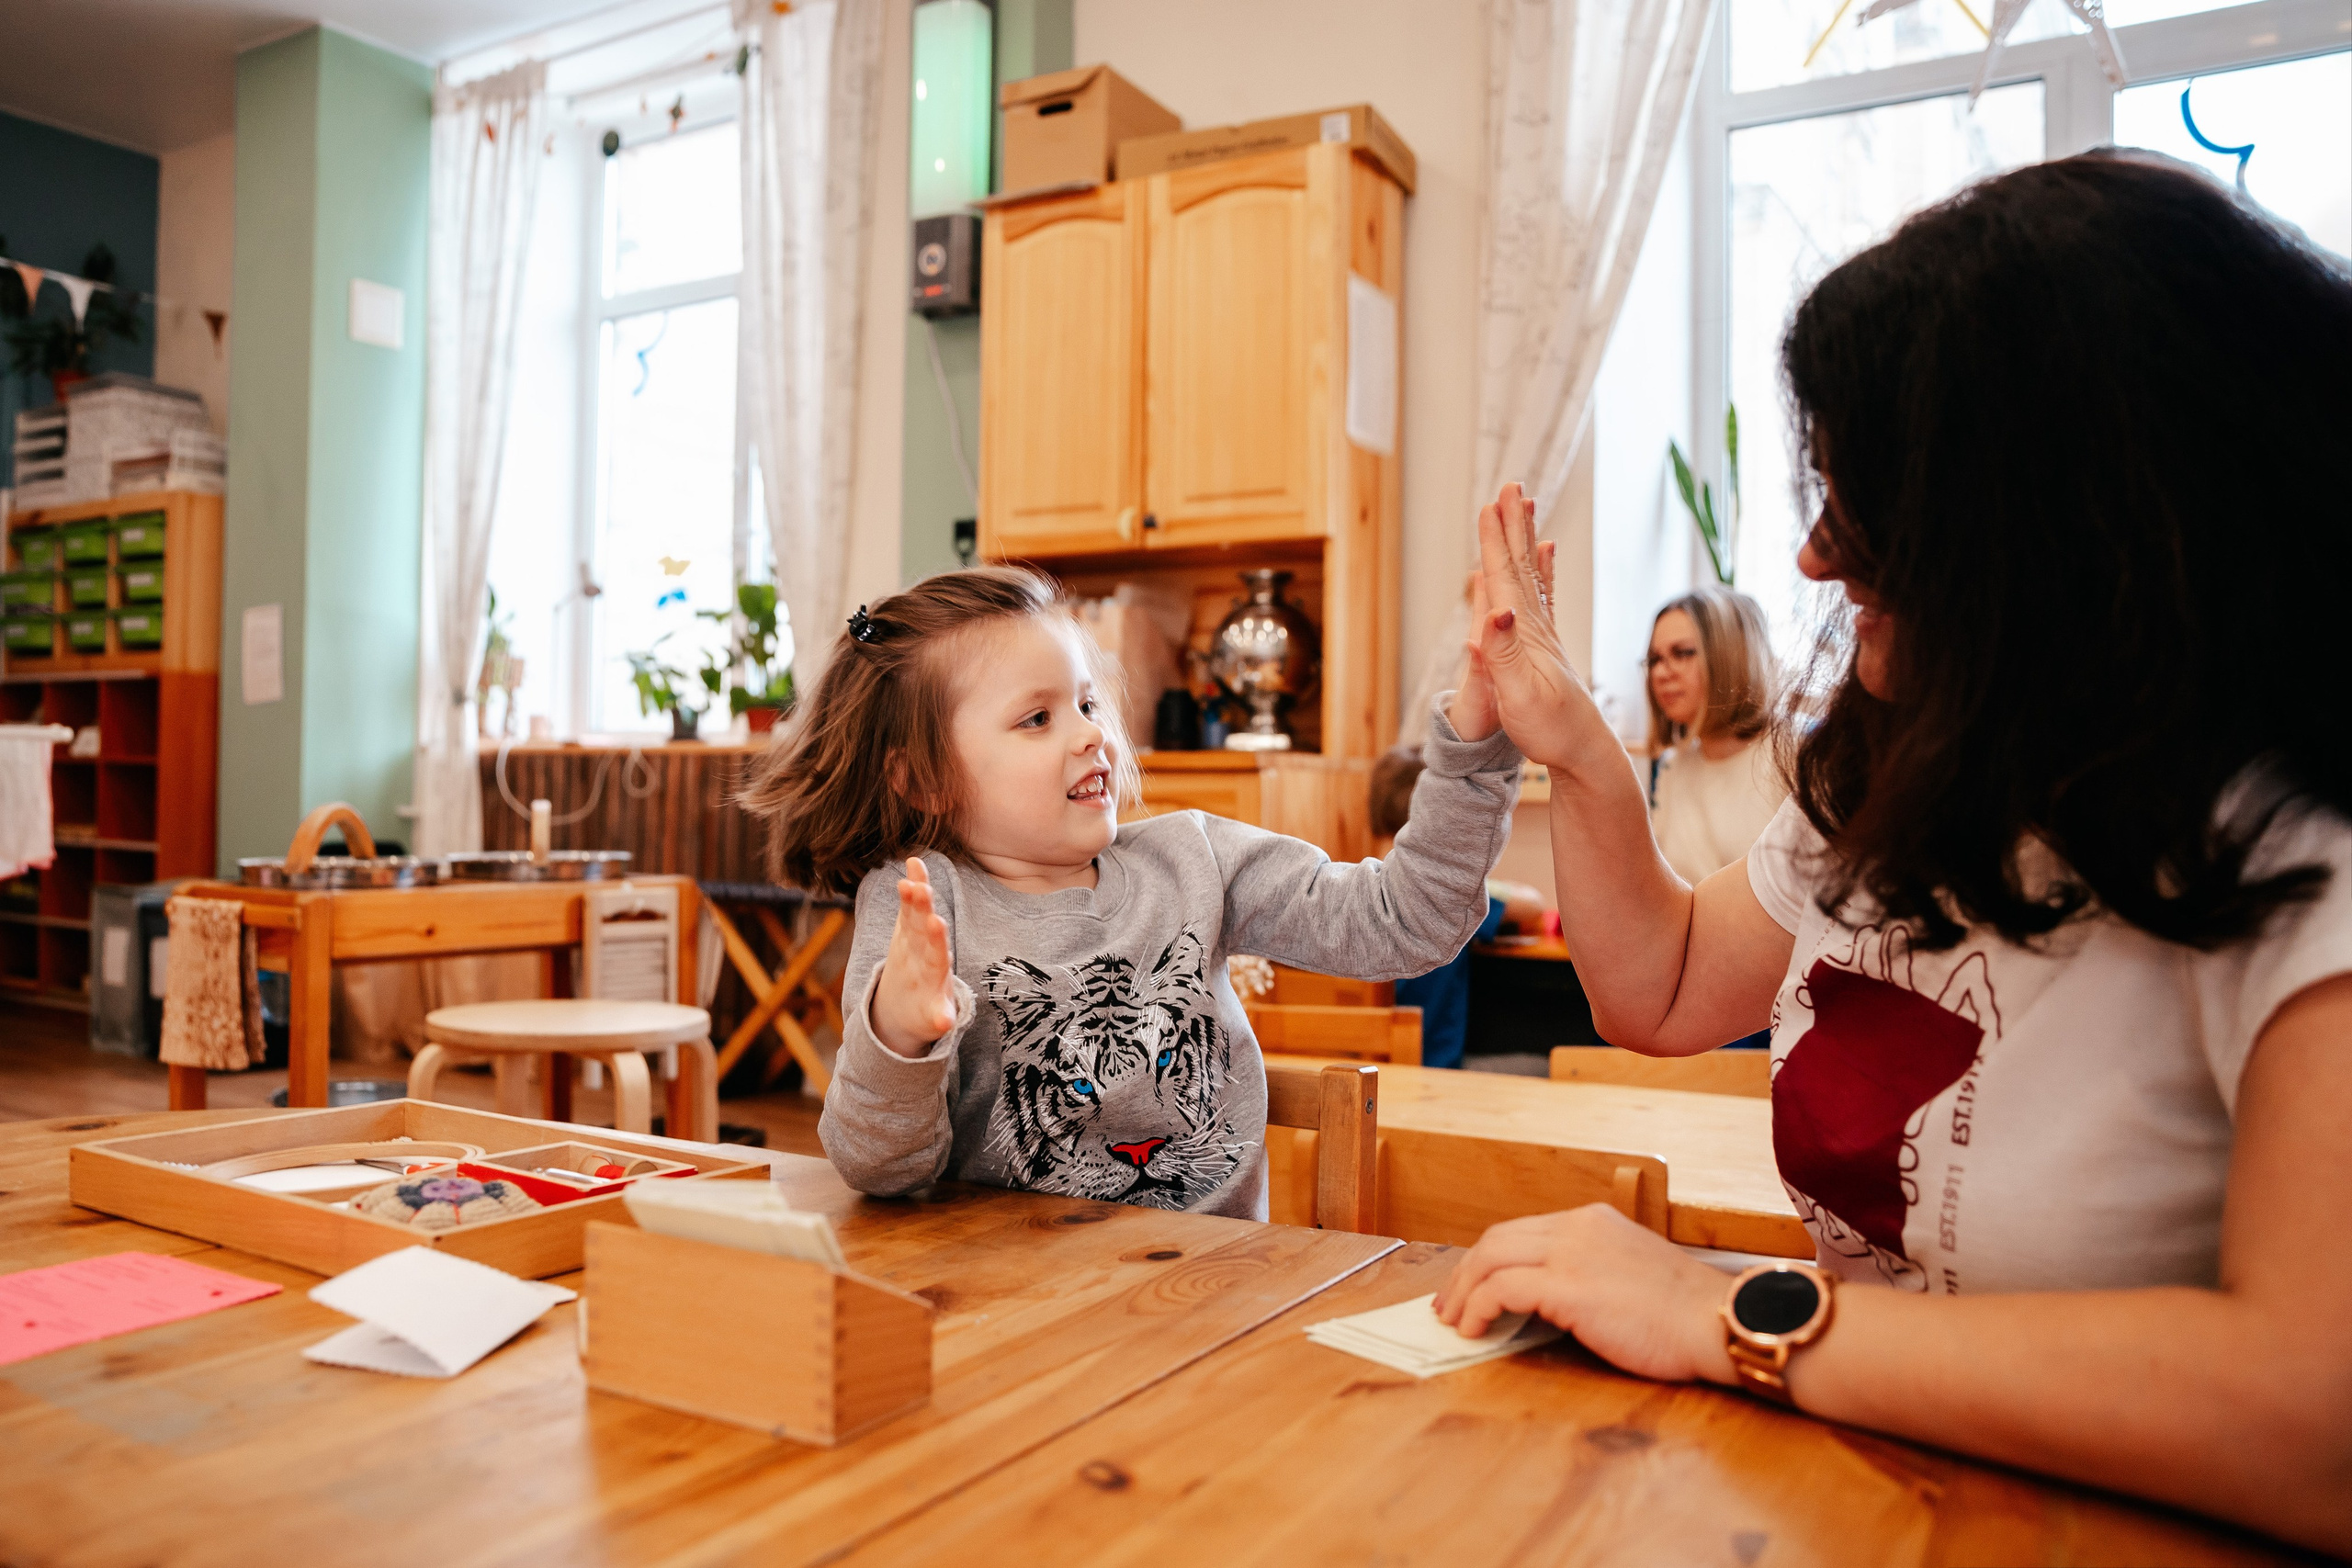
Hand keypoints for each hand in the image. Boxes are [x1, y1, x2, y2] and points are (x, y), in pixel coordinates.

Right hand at [870, 858, 958, 1057]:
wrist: (909, 1005)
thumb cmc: (925, 1009)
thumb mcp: (933, 1018)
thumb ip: (938, 1016)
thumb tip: (944, 1022)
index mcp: (936, 972)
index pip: (937, 953)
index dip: (936, 940)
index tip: (936, 923)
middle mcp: (928, 951)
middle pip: (926, 929)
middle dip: (924, 911)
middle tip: (923, 891)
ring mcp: (918, 938)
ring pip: (916, 915)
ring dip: (915, 898)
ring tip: (912, 879)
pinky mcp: (907, 928)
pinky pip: (908, 904)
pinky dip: (913, 884)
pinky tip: (914, 860)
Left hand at [1433, 1204, 1735, 1385]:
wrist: (1717, 1321)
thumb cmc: (1684, 1313)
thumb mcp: (1631, 1273)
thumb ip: (1591, 1272)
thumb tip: (1552, 1300)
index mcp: (1591, 1221)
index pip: (1520, 1231)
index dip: (1487, 1260)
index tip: (1471, 1287)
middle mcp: (1577, 1227)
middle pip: (1496, 1239)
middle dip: (1464, 1273)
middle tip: (1448, 1306)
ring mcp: (1571, 1253)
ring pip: (1490, 1258)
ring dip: (1463, 1292)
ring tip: (1454, 1321)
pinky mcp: (1567, 1286)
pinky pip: (1501, 1289)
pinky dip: (1478, 1308)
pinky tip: (1475, 1330)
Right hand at [1467, 482, 1620, 773]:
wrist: (1586, 753)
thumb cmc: (1551, 730)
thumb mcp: (1519, 695)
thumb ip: (1503, 653)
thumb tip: (1497, 610)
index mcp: (1525, 635)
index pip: (1507, 579)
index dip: (1496, 541)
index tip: (1491, 505)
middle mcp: (1537, 629)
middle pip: (1524, 568)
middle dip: (1514, 527)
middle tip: (1513, 488)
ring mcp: (1544, 637)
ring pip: (1533, 578)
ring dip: (1526, 543)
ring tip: (1526, 511)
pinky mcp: (1546, 649)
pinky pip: (1540, 598)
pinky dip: (1540, 573)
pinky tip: (1544, 560)